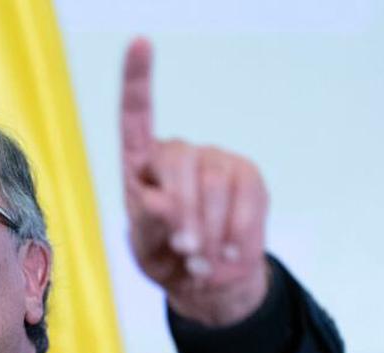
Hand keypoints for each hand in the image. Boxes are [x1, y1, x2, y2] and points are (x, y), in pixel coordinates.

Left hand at [120, 37, 270, 326]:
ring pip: (216, 185)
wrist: (208, 279)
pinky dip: (237, 236)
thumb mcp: (146, 250)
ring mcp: (216, 161)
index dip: (136, 79)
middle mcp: (178, 153)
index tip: (140, 41)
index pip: (135, 117)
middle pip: (180, 164)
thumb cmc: (164, 258)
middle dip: (182, 214)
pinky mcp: (248, 177)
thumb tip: (159, 202)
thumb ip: (147, 227)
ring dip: (210, 232)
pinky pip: (247, 201)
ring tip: (202, 265)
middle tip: (184, 252)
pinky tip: (228, 257)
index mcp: (139, 166)